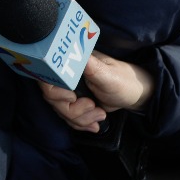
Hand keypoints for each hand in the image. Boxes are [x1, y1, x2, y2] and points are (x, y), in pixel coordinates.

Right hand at [38, 53, 154, 133]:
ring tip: (100, 114)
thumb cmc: (123, 80)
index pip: (48, 76)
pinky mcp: (72, 103)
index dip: (56, 92)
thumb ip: (92, 67)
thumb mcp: (108, 75)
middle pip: (52, 97)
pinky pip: (68, 118)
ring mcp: (68, 90)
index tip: (73, 97)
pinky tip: (94, 124)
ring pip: (60, 110)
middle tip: (93, 107)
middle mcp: (66, 75)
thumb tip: (78, 55)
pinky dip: (81, 124)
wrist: (132, 94)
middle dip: (73, 110)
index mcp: (71, 63)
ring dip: (81, 118)